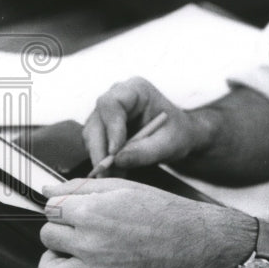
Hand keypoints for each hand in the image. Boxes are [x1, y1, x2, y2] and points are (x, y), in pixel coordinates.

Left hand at [38, 178, 255, 267]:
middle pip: (48, 236)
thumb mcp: (123, 187)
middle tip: (78, 230)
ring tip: (67, 256)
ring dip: (53, 263)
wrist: (190, 239)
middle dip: (60, 230)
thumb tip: (48, 188)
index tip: (71, 210)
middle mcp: (90, 242)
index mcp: (92, 211)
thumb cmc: (162, 212)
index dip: (61, 207)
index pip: (50, 209)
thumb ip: (81, 186)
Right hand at [83, 77, 200, 171]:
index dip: (111, 128)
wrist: (177, 136)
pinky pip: (94, 145)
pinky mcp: (102, 128)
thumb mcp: (169, 144)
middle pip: (96, 121)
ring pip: (91, 136)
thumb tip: (117, 160)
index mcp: (136, 89)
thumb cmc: (177, 134)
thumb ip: (146, 151)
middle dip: (100, 150)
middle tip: (107, 175)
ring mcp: (107, 112)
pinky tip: (114, 175)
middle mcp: (116, 97)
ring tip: (114, 178)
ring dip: (100, 159)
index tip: (115, 152)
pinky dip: (102, 161)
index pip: (112, 103)